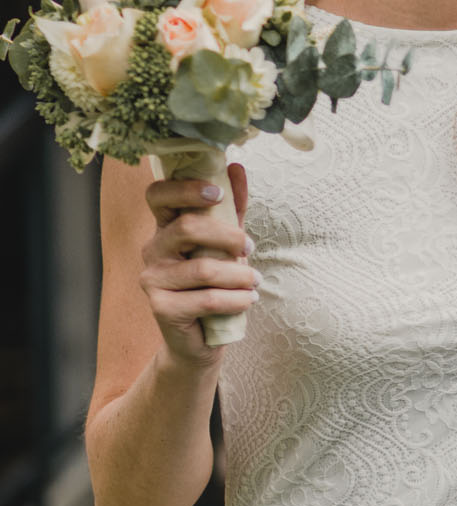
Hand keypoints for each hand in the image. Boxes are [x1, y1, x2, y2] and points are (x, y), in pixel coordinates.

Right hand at [139, 165, 257, 366]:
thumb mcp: (224, 243)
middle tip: (250, 246)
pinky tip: (249, 299)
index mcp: (164, 228)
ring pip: (202, 268)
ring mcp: (152, 280)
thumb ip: (231, 208)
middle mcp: (152, 250)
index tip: (217, 194)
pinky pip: (208, 299)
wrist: (201, 338)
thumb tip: (236, 167)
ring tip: (255, 281)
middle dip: (227, 235)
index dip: (185, 189)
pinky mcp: (161, 308)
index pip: (157, 195)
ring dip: (239, 274)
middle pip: (186, 228)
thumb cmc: (214, 284)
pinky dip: (237, 299)